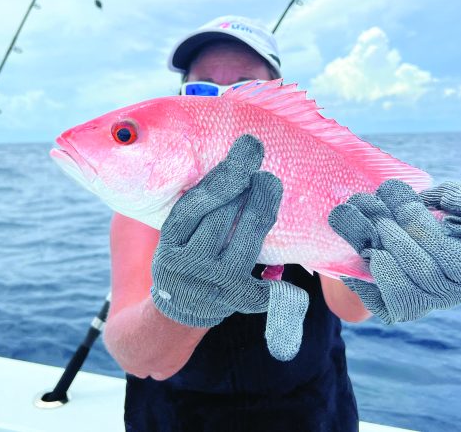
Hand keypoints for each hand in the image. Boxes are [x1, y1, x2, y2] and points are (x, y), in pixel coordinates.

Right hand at [151, 135, 308, 360]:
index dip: (224, 177)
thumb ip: (201, 203)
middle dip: (248, 193)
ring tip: (271, 187)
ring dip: (262, 214)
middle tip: (266, 174)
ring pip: (244, 247)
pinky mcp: (231, 304)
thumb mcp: (181, 230)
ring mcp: (209, 286)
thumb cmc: (189, 253)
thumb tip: (238, 157)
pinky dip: (277, 284)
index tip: (246, 152)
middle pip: (222, 221)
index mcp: (169, 240)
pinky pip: (260, 291)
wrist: (181, 308)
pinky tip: (290, 269)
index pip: (196, 204)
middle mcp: (184, 263)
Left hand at [328, 179, 460, 323]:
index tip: (450, 216)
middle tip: (389, 194)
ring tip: (368, 207)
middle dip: (415, 222)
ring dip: (390, 236)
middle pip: (453, 262)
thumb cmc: (422, 212)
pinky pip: (393, 297)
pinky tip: (366, 246)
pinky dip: (378, 267)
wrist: (375, 229)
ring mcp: (431, 301)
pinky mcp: (398, 309)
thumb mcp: (447, 196)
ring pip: (420, 276)